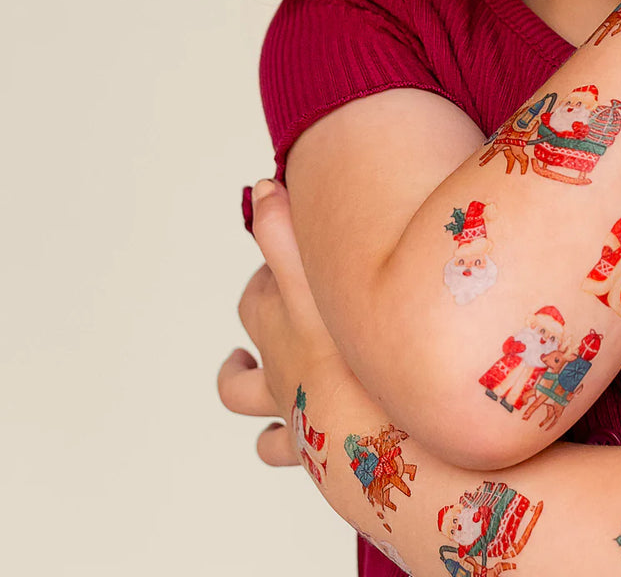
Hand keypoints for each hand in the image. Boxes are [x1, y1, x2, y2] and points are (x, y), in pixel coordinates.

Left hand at [218, 180, 346, 467]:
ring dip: (241, 377)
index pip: (263, 279)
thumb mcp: (313, 278)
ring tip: (241, 367)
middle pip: (254, 321)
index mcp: (280, 318)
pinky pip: (277, 446)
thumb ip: (283, 229)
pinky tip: (284, 433)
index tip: (286, 226)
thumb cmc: (343, 356)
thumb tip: (262, 185)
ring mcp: (288, 403)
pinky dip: (273, 438)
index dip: (273, 251)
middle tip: (280, 288)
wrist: (367, 435)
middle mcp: (277, 359)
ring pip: (245, 392)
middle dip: (261, 303)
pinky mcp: (306, 446)